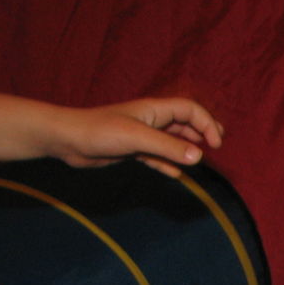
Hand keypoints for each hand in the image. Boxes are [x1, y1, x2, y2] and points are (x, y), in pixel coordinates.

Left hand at [50, 96, 224, 176]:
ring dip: (187, 149)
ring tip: (200, 160)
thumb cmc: (99, 132)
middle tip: (216, 146)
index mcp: (154, 110)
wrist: (68, 140)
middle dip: (202, 132)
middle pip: (184, 122)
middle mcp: (151, 120)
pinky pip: (157, 156)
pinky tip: (176, 174)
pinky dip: (169, 164)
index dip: (206, 123)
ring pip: (172, 140)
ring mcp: (141, 135)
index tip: (215, 145)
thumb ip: (168, 147)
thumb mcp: (137, 138)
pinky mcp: (132, 150)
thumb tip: (199, 157)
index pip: (190, 110)